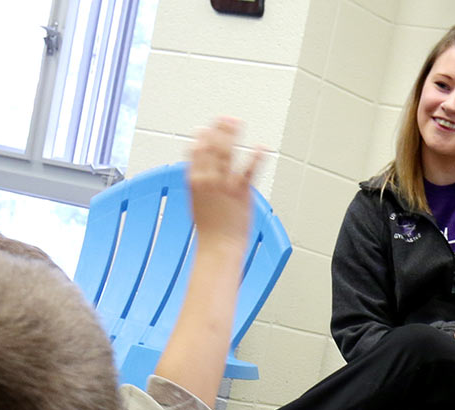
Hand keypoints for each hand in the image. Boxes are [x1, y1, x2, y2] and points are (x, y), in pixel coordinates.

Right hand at [186, 116, 268, 248]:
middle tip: (224, 118)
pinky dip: (255, 157)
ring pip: (226, 154)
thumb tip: (199, 170)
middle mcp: (207, 180)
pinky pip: (248, 171)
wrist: (219, 246)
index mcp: (194, 182)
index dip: (200, 139)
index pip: (194, 154)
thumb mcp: (197, 202)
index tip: (204, 129)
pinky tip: (261, 147)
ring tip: (237, 122)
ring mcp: (224, 185)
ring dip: (231, 135)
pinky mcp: (240, 193)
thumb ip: (199, 183)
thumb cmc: (210, 227)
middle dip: (217, 130)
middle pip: (211, 148)